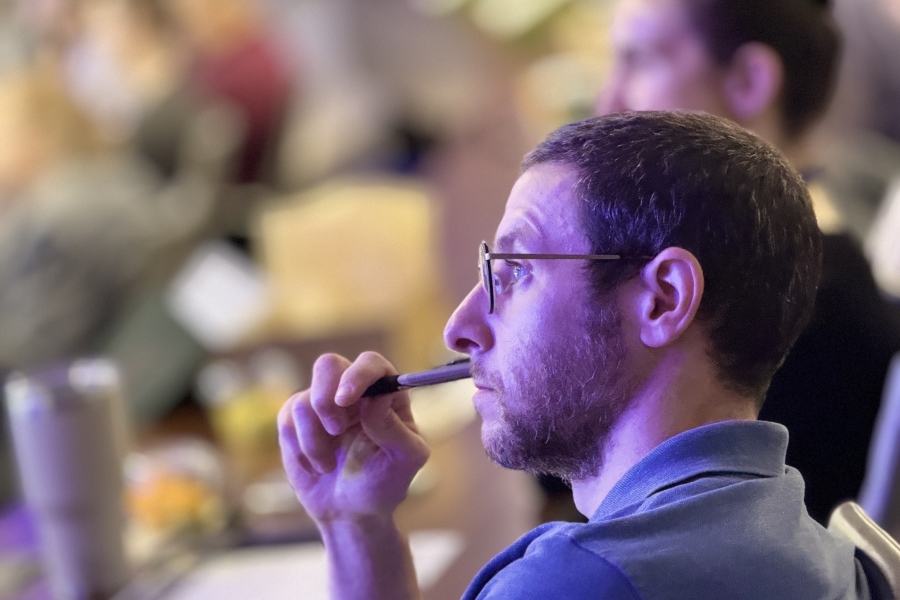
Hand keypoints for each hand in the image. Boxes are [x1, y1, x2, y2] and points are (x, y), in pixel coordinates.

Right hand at [278, 352, 430, 522]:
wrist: (349, 512)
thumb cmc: (384, 483)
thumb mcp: (405, 460)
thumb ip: (395, 428)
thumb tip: (376, 399)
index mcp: (385, 393)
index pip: (371, 364)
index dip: (357, 374)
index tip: (346, 398)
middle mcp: (353, 391)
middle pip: (329, 365)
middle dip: (325, 399)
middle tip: (335, 430)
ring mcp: (322, 403)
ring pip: (304, 400)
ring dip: (315, 441)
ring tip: (329, 464)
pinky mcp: (296, 419)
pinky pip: (287, 420)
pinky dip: (301, 449)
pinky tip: (316, 466)